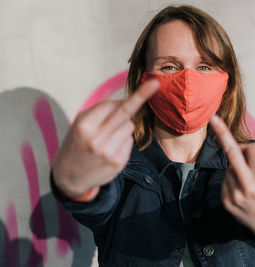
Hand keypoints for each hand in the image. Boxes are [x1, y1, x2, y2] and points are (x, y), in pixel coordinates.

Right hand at [52, 80, 159, 199]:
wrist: (69, 177)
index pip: (111, 104)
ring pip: (129, 126)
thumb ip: (100, 112)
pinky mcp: (119, 162)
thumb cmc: (76, 144)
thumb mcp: (80, 125)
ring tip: (107, 138)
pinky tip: (110, 149)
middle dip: (141, 96)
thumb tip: (126, 102)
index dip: (127, 97)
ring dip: (122, 126)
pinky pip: (130, 140)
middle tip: (155, 83)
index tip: (149, 84)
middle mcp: (97, 138)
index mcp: (84, 125)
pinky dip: (123, 140)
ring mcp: (109, 151)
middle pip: (125, 112)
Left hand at [209, 115, 254, 238]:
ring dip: (236, 168)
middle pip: (232, 153)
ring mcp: (236, 194)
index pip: (252, 148)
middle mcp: (249, 185)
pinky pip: (225, 180)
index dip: (251, 147)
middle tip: (212, 118)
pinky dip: (231, 180)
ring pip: (229, 167)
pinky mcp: (227, 202)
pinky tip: (242, 190)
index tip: (235, 135)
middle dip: (222, 133)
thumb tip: (239, 145)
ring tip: (249, 181)